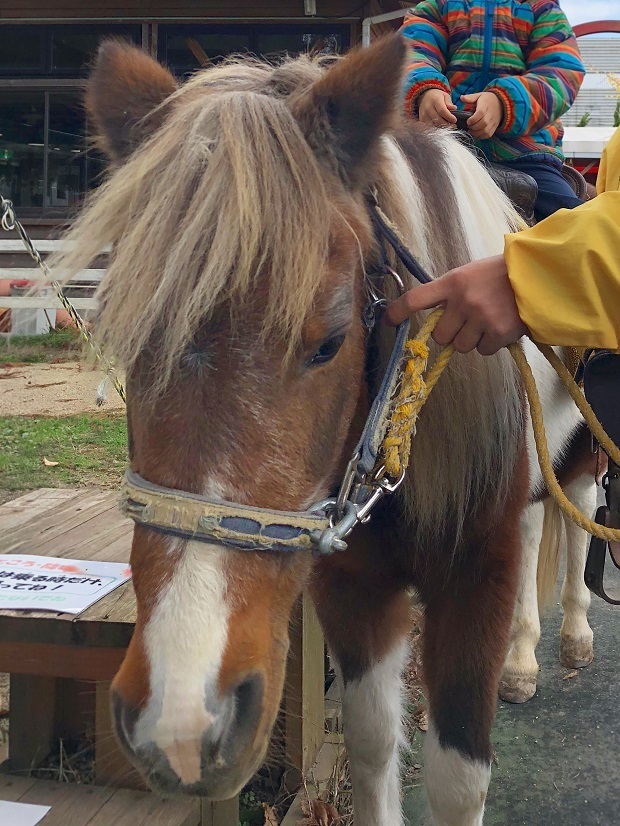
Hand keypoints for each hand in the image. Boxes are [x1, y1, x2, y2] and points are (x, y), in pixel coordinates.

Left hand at [384, 255, 527, 355]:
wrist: (541, 276)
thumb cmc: (503, 274)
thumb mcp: (472, 273)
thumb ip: (452, 293)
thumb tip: (435, 318)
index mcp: (453, 282)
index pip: (415, 299)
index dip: (398, 312)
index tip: (388, 320)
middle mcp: (462, 301)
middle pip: (439, 335)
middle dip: (449, 334)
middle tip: (466, 323)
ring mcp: (480, 318)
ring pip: (460, 346)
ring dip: (471, 340)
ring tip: (488, 322)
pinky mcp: (497, 333)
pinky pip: (482, 351)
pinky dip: (490, 344)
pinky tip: (501, 328)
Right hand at [418, 89, 456, 127]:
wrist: (424, 96)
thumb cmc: (437, 97)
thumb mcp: (445, 96)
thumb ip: (449, 103)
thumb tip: (454, 108)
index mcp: (435, 100)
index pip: (442, 111)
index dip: (449, 117)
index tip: (454, 120)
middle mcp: (428, 108)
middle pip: (438, 120)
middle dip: (446, 124)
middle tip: (453, 125)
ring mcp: (424, 115)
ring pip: (434, 125)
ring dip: (441, 127)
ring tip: (447, 126)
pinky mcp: (421, 120)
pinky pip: (430, 127)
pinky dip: (436, 128)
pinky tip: (440, 126)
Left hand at [460, 92, 503, 138]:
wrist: (500, 103)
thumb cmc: (487, 100)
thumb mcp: (479, 96)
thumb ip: (470, 98)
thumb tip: (461, 97)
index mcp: (486, 105)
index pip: (480, 113)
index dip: (473, 119)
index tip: (468, 121)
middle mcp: (491, 114)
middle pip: (483, 123)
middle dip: (474, 127)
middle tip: (468, 126)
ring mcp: (494, 121)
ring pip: (486, 130)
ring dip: (477, 133)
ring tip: (471, 130)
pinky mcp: (495, 127)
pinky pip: (488, 134)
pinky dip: (481, 136)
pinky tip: (476, 133)